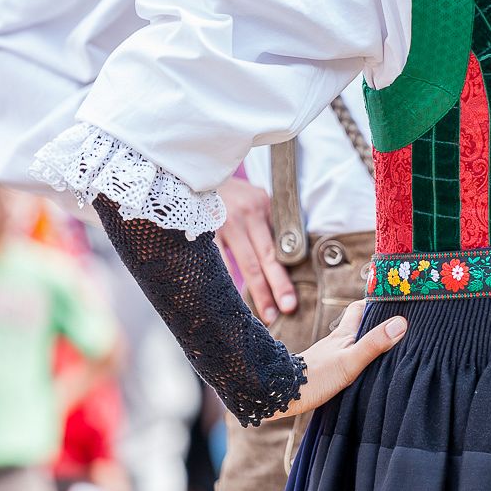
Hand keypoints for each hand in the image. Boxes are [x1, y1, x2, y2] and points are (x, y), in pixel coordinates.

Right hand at [215, 178, 296, 324]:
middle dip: (275, 287)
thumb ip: (270, 225)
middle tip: (285, 312)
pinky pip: (217, 261)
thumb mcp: (257, 199)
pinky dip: (226, 282)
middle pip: (263, 258)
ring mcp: (223, 222)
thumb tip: (289, 260)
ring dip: (254, 292)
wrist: (198, 174)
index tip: (292, 301)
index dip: (285, 276)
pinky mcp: (202, 228)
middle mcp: (245, 214)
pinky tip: (232, 302)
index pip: (277, 247)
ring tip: (264, 316)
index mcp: (263, 207)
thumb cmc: (234, 194)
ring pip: (242, 263)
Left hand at [270, 300, 406, 419]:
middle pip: (355, 324)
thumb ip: (374, 343)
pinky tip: (360, 369)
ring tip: (383, 346)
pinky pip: (343, 359)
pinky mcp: (322, 371)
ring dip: (364, 341)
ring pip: (349, 343)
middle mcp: (335, 341)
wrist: (282, 395)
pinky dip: (354, 359)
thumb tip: (400, 323)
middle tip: (393, 322)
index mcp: (343, 334)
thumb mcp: (350, 361)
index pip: (359, 309)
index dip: (374, 302)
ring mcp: (327, 356)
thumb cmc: (315, 377)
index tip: (391, 300)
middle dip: (372, 321)